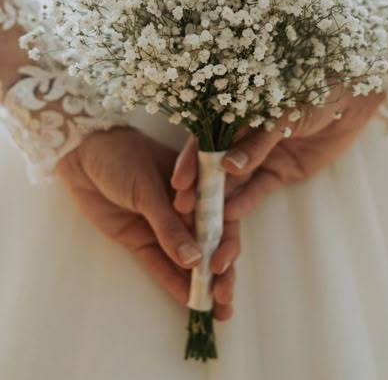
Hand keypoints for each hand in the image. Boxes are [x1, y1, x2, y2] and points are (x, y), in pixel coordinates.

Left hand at [54, 127, 239, 319]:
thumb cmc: (122, 156)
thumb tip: (195, 260)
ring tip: (216, 312)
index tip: (223, 265)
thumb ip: (169, 225)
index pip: (220, 216)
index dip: (226, 242)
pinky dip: (174, 282)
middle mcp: (185, 207)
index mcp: (196, 184)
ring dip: (202, 284)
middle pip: (209, 242)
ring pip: (188, 259)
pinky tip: (189, 301)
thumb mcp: (147, 188)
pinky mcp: (140, 239)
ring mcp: (163, 225)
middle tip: (225, 300)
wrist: (82, 154)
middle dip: (221, 272)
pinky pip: (160, 264)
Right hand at [172, 90, 383, 221]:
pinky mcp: (280, 172)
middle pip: (216, 165)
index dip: (192, 160)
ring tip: (205, 222)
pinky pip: (258, 190)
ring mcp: (261, 156)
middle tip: (183, 210)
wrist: (353, 96)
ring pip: (235, 183)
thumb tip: (227, 165)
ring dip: (220, 202)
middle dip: (200, 188)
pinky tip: (231, 215)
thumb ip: (257, 140)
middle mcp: (243, 136)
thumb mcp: (283, 112)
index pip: (207, 140)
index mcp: (236, 113)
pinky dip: (245, 202)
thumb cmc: (315, 90)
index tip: (179, 182)